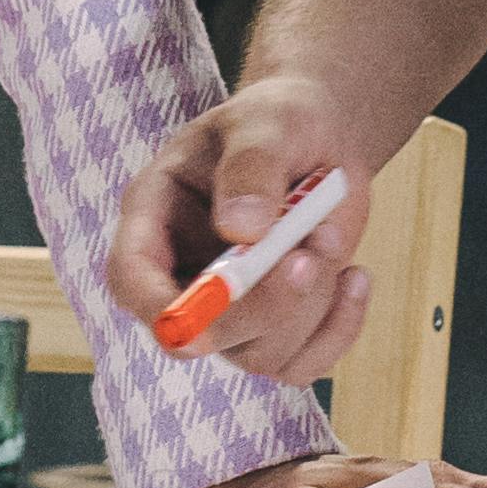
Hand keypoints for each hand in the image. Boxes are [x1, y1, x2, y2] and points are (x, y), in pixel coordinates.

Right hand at [103, 79, 384, 385]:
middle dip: (260, 306)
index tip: (207, 313)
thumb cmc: (278, 121)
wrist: (320, 138)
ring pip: (258, 354)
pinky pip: (300, 365)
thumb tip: (243, 228)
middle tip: (307, 256)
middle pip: (199, 334)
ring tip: (329, 236)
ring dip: (308, 305)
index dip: (162, 307)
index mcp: (154, 218)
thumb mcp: (265, 123)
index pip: (131, 280)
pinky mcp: (274, 328)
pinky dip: (337, 329)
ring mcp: (228, 309)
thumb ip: (251, 167)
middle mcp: (183, 274)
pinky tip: (355, 278)